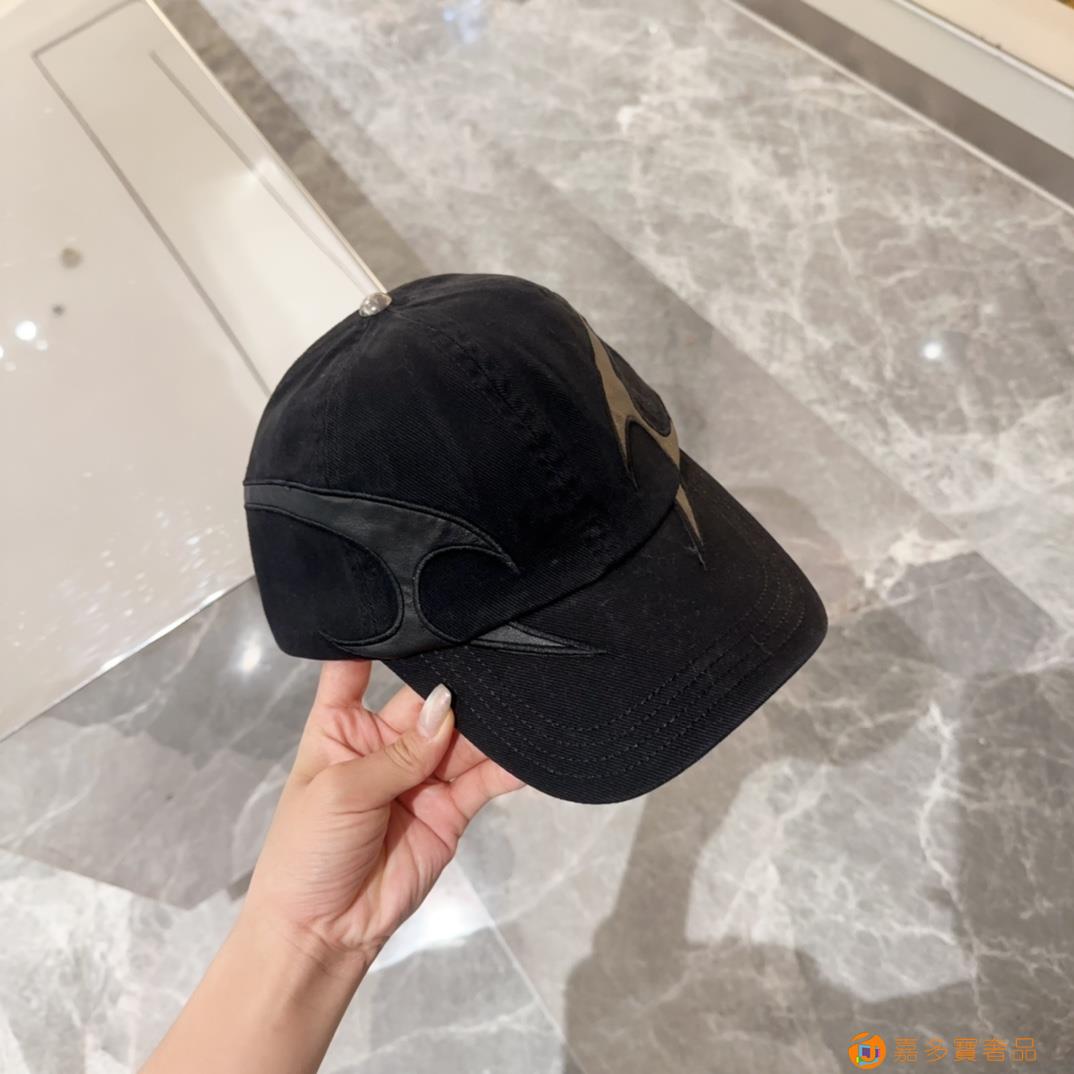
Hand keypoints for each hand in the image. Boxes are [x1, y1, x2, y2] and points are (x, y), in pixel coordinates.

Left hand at [241, 661, 522, 974]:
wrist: (324, 932)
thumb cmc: (307, 850)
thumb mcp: (341, 792)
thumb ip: (399, 754)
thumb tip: (446, 707)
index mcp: (342, 726)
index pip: (355, 671)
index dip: (376, 638)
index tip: (407, 603)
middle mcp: (386, 743)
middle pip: (425, 702)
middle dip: (454, 685)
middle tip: (493, 653)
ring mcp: (422, 775)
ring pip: (461, 737)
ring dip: (488, 723)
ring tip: (519, 696)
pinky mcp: (451, 808)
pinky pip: (484, 778)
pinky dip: (508, 766)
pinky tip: (528, 747)